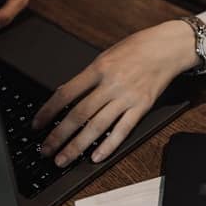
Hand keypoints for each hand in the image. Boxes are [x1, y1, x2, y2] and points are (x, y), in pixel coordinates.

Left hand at [33, 20, 200, 166]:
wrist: (168, 47)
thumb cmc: (137, 48)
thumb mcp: (106, 55)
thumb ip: (87, 76)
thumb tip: (65, 95)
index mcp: (98, 68)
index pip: (66, 93)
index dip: (48, 111)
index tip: (36, 125)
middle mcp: (111, 84)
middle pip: (79, 114)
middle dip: (59, 135)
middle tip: (46, 150)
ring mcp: (127, 97)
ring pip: (97, 126)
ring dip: (78, 146)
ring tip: (64, 159)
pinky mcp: (142, 107)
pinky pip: (123, 130)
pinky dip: (108, 146)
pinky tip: (96, 157)